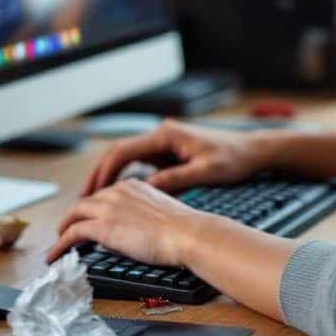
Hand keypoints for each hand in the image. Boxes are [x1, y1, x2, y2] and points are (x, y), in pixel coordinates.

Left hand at [46, 179, 215, 266]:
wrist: (187, 234)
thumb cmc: (184, 230)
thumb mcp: (161, 214)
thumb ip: (143, 215)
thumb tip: (134, 230)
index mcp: (133, 185)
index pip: (105, 194)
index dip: (94, 208)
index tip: (89, 217)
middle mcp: (117, 191)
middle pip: (87, 201)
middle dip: (75, 215)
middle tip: (68, 228)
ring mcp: (108, 207)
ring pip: (74, 213)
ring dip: (64, 228)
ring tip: (58, 240)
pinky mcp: (102, 226)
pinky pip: (72, 233)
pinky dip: (60, 244)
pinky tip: (55, 254)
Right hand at [81, 120, 268, 195]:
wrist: (252, 150)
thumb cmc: (232, 158)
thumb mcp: (204, 172)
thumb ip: (174, 180)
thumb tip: (145, 190)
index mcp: (166, 135)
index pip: (123, 151)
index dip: (104, 172)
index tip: (91, 192)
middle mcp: (161, 135)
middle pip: (119, 152)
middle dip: (100, 174)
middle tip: (84, 198)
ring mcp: (164, 143)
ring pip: (127, 158)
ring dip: (111, 177)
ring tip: (96, 200)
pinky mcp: (169, 153)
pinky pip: (140, 164)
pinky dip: (127, 178)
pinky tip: (121, 196)